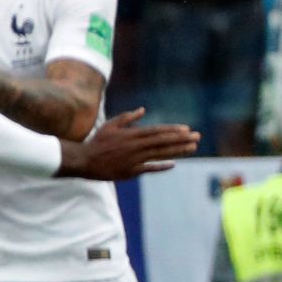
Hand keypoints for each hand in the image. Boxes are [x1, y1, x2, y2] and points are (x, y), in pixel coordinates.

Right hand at [58, 109, 199, 179]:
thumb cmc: (97, 142)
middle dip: (181, 139)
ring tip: (192, 148)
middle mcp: (135, 146)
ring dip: (178, 151)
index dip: (172, 131)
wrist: (84, 161)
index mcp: (131, 135)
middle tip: (197, 137)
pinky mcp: (130, 171)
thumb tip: (142, 110)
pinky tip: (173, 164)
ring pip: (160, 154)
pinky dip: (161, 166)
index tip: (187, 130)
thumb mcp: (110, 125)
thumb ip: (127, 118)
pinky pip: (149, 168)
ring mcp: (134, 160)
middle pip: (163, 142)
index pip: (157, 131)